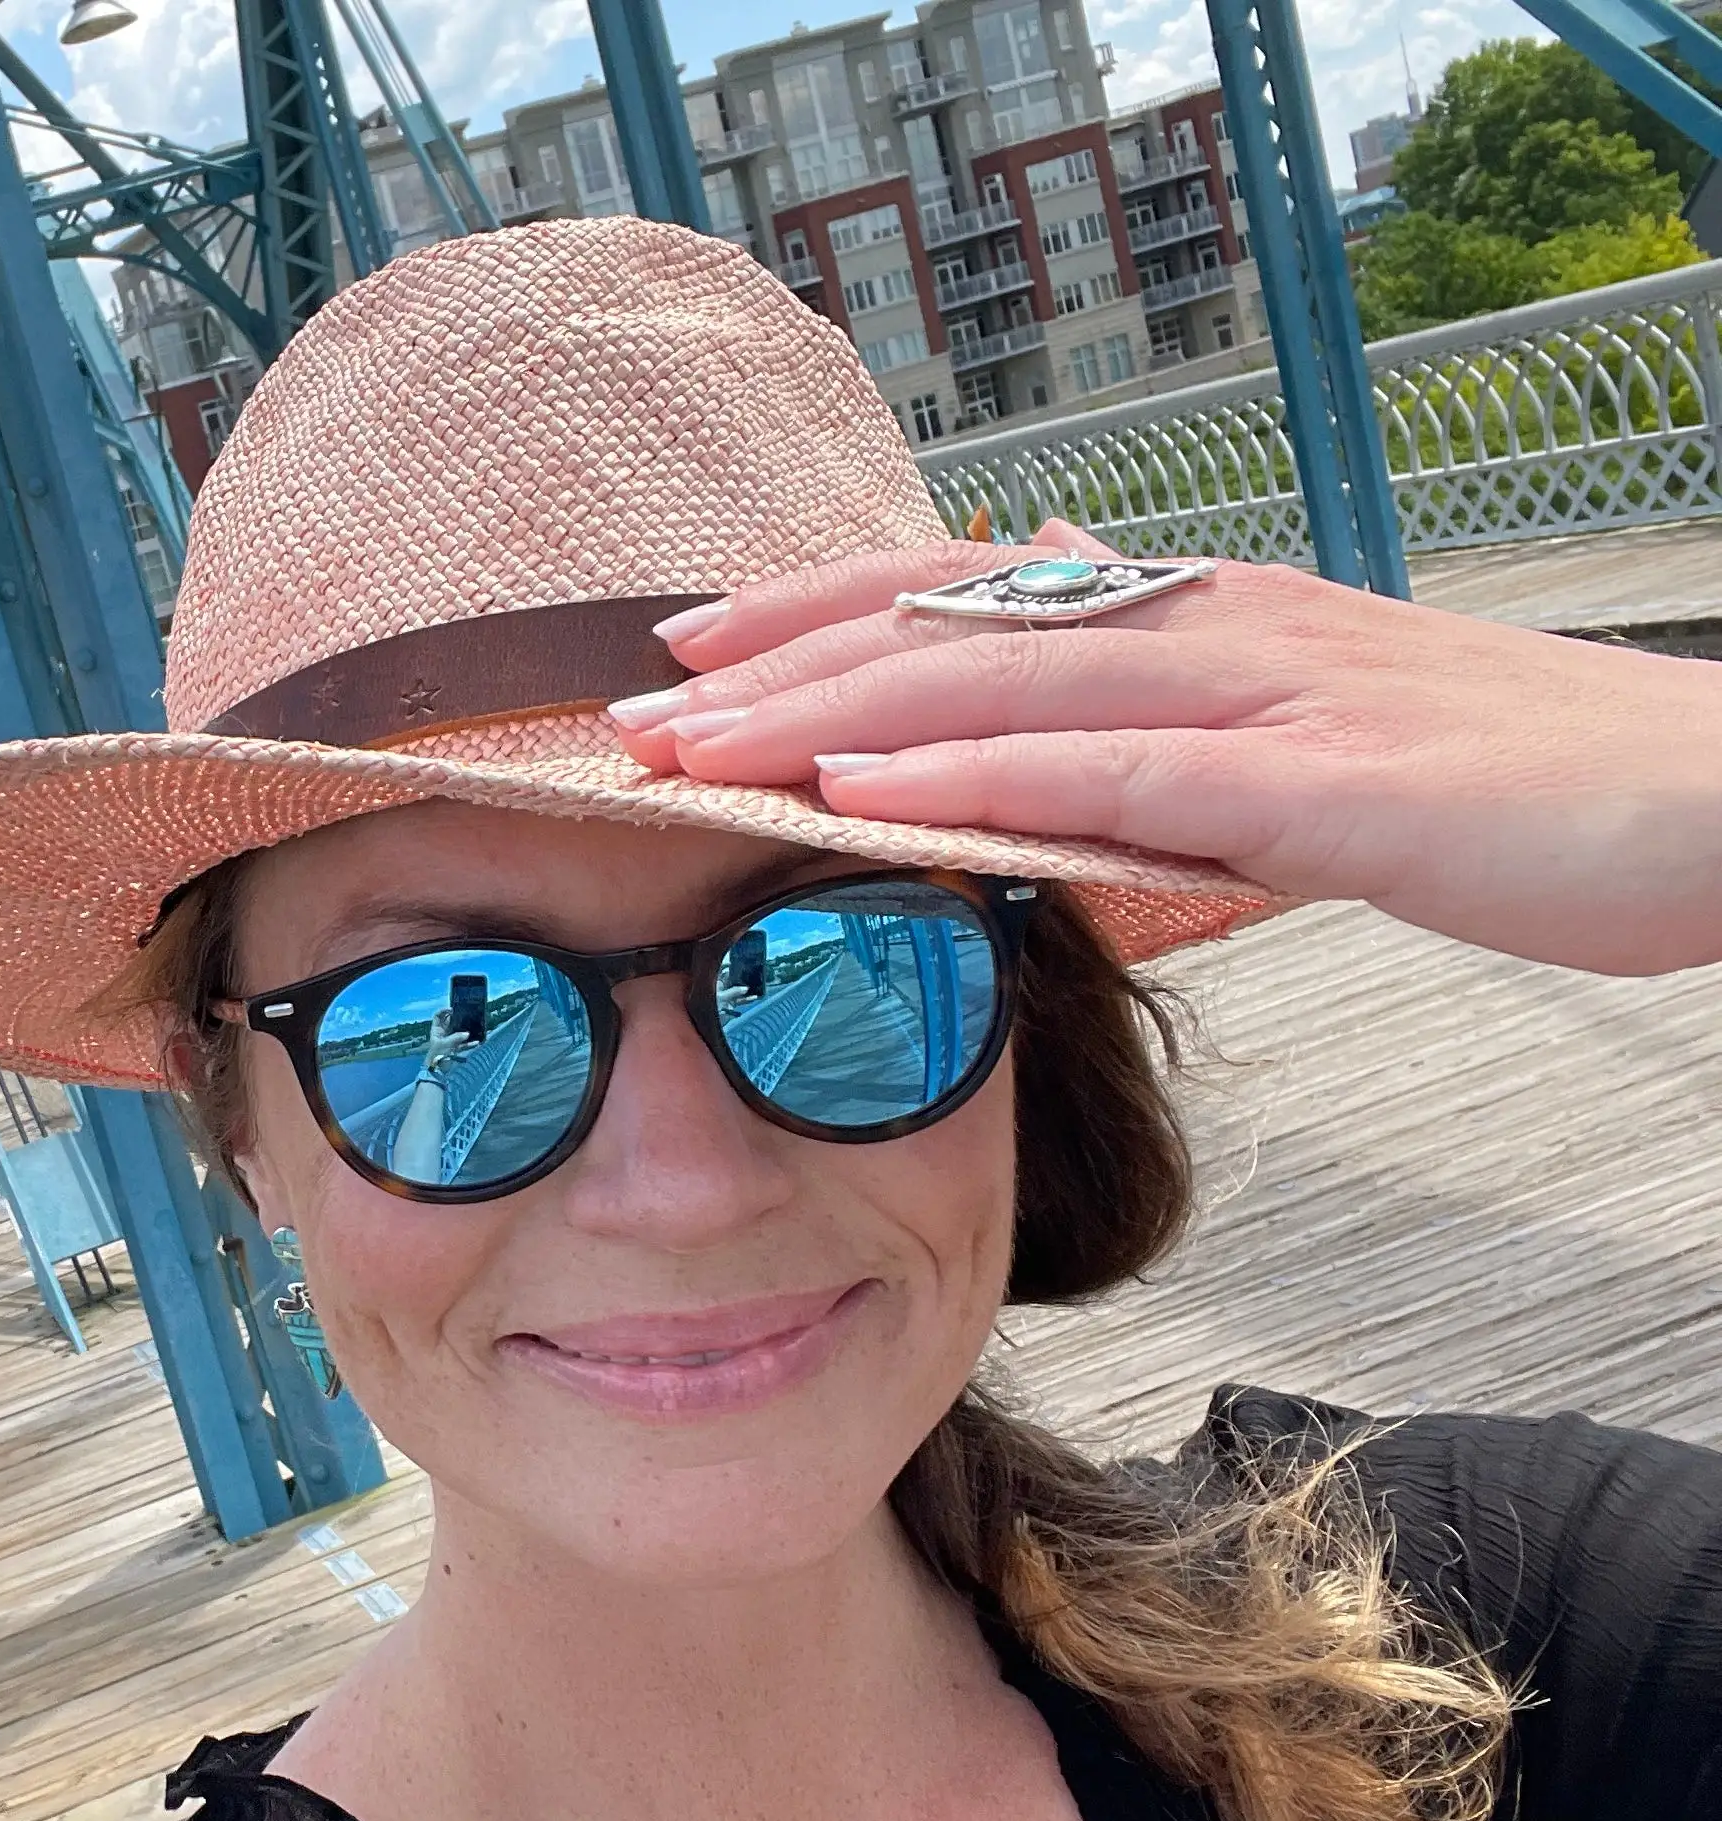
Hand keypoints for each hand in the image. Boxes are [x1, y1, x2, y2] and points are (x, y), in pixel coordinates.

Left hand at [422, 1010, 474, 1071]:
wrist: (437, 1072)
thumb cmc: (436, 1056)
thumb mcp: (445, 1044)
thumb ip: (456, 1038)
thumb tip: (467, 1034)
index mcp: (436, 1030)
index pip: (438, 1016)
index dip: (443, 1011)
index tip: (453, 1009)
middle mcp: (442, 1034)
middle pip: (450, 1023)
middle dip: (458, 1019)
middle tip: (466, 1016)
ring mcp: (449, 1041)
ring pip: (458, 1033)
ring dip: (465, 1031)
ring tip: (474, 1027)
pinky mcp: (455, 1049)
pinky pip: (463, 1044)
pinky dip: (469, 1043)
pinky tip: (476, 1042)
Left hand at [607, 520, 1721, 976]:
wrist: (1704, 802)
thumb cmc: (1497, 781)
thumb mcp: (1299, 739)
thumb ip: (1166, 722)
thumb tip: (1047, 690)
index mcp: (1202, 614)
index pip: (969, 594)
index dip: (817, 610)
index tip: (686, 644)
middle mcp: (1215, 626)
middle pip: (952, 632)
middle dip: (779, 669)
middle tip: (631, 710)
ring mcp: (1267, 695)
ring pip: (1002, 690)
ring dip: (828, 716)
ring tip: (691, 749)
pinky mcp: (1323, 782)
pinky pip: (1119, 774)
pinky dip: (976, 778)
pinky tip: (862, 790)